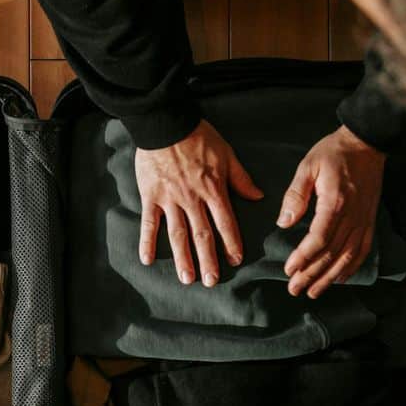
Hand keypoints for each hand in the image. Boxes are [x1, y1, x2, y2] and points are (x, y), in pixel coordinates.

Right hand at [134, 120, 263, 286]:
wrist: (166, 123)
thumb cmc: (198, 136)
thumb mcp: (226, 154)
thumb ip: (241, 178)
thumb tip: (258, 197)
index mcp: (213, 190)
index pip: (225, 222)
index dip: (231, 242)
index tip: (235, 260)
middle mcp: (192, 199)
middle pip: (202, 235)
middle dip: (208, 260)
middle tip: (211, 281)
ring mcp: (170, 200)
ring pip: (178, 234)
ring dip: (182, 258)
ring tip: (186, 278)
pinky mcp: (151, 196)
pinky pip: (149, 223)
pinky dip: (147, 242)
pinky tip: (146, 260)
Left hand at [279, 125, 385, 298]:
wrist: (367, 143)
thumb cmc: (334, 153)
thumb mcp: (308, 166)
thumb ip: (295, 195)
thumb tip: (284, 222)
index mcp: (335, 203)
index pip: (319, 238)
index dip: (304, 257)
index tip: (289, 269)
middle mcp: (352, 216)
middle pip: (331, 254)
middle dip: (312, 274)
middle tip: (294, 289)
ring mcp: (364, 220)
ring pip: (347, 257)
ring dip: (330, 277)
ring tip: (313, 292)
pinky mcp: (370, 221)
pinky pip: (363, 250)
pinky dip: (352, 267)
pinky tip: (340, 279)